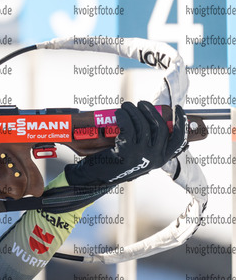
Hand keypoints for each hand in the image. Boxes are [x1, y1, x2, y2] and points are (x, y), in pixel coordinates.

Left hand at [66, 101, 187, 185]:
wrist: (98, 176)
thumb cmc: (118, 162)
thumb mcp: (139, 155)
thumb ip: (149, 142)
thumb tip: (152, 117)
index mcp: (161, 158)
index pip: (178, 140)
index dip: (181, 122)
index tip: (177, 108)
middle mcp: (154, 158)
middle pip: (160, 127)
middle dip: (151, 111)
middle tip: (140, 103)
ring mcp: (141, 154)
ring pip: (142, 124)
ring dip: (134, 110)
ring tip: (126, 106)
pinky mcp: (126, 150)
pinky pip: (128, 126)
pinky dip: (123, 116)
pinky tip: (119, 114)